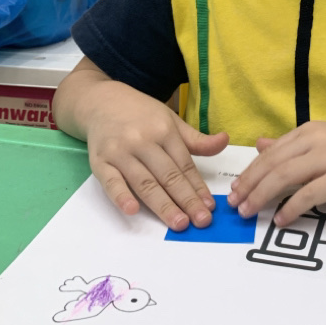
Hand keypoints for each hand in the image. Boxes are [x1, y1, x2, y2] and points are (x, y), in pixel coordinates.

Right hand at [83, 79, 227, 230]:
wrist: (101, 101)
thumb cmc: (141, 115)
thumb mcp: (171, 120)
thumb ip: (196, 138)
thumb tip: (225, 141)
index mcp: (164, 130)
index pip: (184, 165)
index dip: (198, 187)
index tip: (210, 206)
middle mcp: (143, 141)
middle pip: (168, 176)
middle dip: (186, 200)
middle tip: (201, 221)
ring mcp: (120, 151)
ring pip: (144, 182)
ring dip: (162, 205)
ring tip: (178, 223)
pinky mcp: (100, 161)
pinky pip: (111, 181)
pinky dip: (121, 196)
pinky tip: (132, 210)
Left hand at [226, 121, 325, 226]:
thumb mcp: (323, 140)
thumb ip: (292, 145)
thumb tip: (260, 145)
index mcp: (309, 131)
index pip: (271, 153)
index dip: (250, 172)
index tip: (235, 189)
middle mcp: (316, 140)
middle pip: (273, 164)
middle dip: (250, 186)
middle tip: (235, 205)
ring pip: (285, 177)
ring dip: (262, 196)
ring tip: (249, 212)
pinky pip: (309, 194)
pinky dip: (291, 207)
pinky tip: (281, 219)